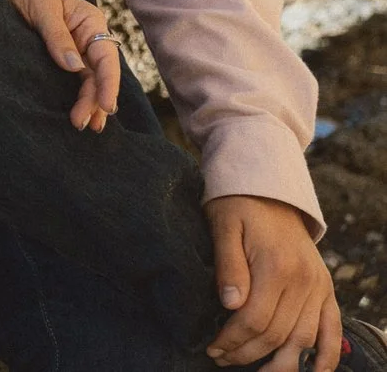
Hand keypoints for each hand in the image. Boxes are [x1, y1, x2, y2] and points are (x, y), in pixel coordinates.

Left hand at [0, 0, 120, 129]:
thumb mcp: (41, 8)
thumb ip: (57, 36)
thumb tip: (74, 67)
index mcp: (91, 21)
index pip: (106, 57)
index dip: (108, 83)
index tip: (106, 105)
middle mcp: (89, 37)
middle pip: (99, 74)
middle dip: (94, 100)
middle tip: (82, 123)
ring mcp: (78, 47)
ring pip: (89, 80)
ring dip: (89, 102)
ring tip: (84, 125)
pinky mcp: (63, 55)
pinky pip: (76, 79)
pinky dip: (78, 95)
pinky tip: (80, 113)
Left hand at [206, 194, 337, 369]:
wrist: (269, 190)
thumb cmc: (238, 207)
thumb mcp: (223, 226)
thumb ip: (228, 266)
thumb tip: (230, 304)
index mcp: (277, 267)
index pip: (254, 319)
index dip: (232, 340)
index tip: (212, 348)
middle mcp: (304, 281)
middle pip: (277, 334)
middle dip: (247, 353)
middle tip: (221, 359)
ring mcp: (318, 287)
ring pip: (303, 339)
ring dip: (281, 363)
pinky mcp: (326, 289)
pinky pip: (332, 329)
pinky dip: (326, 355)